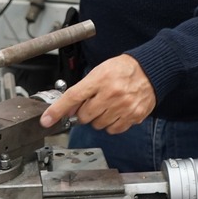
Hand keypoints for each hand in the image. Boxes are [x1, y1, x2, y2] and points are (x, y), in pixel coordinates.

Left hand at [39, 54, 155, 134]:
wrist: (150, 70)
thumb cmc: (123, 69)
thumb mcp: (99, 72)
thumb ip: (83, 90)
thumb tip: (68, 108)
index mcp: (100, 79)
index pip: (73, 97)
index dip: (57, 110)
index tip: (47, 120)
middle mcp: (111, 94)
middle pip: (84, 116)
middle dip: (84, 112)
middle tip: (93, 103)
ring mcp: (124, 107)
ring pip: (98, 125)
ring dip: (98, 119)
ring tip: (107, 105)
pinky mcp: (134, 116)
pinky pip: (113, 130)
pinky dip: (111, 124)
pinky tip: (116, 112)